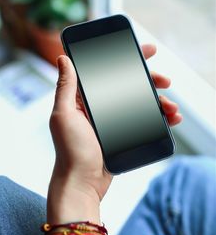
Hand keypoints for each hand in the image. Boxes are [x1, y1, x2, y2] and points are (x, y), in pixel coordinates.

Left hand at [48, 44, 181, 223]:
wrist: (82, 182)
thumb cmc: (70, 150)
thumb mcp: (64, 115)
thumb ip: (65, 87)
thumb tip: (63, 58)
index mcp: (85, 99)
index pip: (108, 72)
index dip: (126, 59)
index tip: (145, 51)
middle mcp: (100, 107)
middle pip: (129, 86)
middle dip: (149, 80)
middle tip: (165, 80)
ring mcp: (113, 121)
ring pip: (140, 103)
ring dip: (159, 101)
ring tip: (172, 106)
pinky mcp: (124, 135)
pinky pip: (144, 121)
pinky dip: (159, 118)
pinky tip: (171, 118)